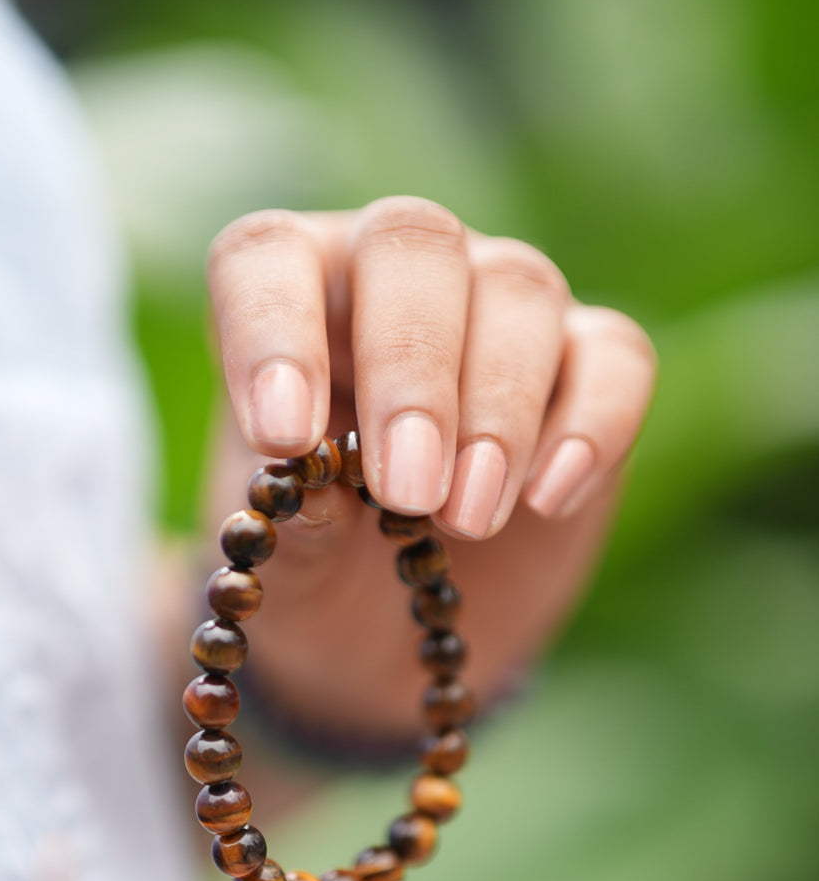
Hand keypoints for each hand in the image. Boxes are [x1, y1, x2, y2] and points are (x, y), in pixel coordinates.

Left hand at [203, 199, 656, 736]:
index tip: (285, 436)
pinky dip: (591, 424)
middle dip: (411, 371)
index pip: (267, 256)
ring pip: (519, 289)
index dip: (272, 330)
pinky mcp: (588, 364)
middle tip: (408, 491)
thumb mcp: (288, 567)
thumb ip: (295, 524)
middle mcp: (393, 274)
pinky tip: (549, 500)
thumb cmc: (316, 570)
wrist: (388, 635)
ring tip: (468, 520)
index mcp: (289, 298)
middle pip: (414, 245)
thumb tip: (314, 491)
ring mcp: (499, 305)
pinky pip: (613, 356)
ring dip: (497, 410)